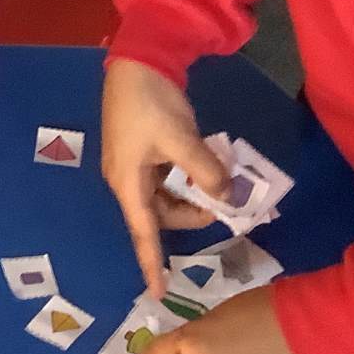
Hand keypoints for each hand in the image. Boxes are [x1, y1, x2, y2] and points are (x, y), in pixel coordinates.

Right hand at [101, 58, 231, 296]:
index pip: (143, 233)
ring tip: (217, 181)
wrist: (136, 61)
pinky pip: (166, 177)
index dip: (152, 264)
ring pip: (166, 196)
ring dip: (191, 194)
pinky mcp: (143, 149)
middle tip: (223, 201)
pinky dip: (187, 177)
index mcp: (127, 182)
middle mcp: (126, 179)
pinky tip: (204, 165)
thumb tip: (227, 196)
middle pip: (160, 215)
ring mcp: (134, 164)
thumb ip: (205, 172)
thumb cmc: (150, 103)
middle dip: (191, 214)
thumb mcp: (181, 138)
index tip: (159, 292)